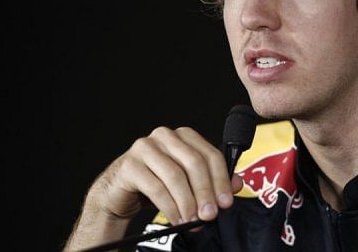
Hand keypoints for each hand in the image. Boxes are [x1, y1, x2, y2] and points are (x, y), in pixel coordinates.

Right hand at [90, 126, 242, 224]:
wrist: (120, 192)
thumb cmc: (156, 183)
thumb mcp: (187, 182)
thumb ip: (212, 180)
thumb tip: (237, 184)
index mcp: (182, 136)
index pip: (209, 154)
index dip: (221, 179)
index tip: (226, 202)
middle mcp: (164, 136)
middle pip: (193, 162)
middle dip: (205, 192)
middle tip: (210, 214)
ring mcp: (145, 148)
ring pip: (175, 175)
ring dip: (187, 202)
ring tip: (193, 221)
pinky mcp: (130, 165)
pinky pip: (155, 187)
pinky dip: (170, 207)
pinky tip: (176, 219)